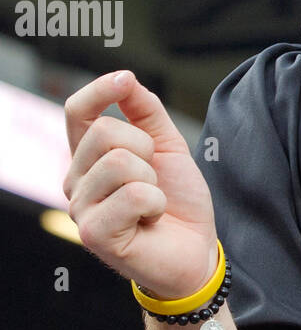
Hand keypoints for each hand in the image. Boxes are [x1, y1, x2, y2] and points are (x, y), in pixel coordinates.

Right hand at [64, 70, 218, 300]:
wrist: (195, 251)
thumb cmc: (178, 201)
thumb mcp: (168, 147)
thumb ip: (146, 111)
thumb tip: (125, 78)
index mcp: (89, 158)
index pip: (76, 111)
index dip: (99, 90)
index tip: (124, 81)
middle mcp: (76, 181)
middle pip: (103, 132)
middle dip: (145, 149)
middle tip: (154, 181)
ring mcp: (80, 208)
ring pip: (119, 162)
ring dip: (152, 182)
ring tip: (152, 204)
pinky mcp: (93, 233)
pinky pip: (133, 194)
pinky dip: (156, 204)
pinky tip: (150, 221)